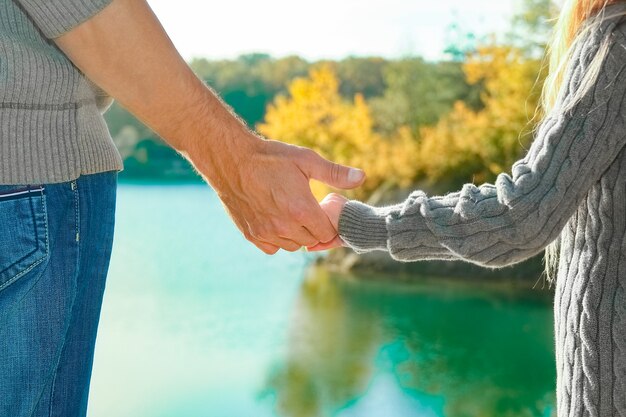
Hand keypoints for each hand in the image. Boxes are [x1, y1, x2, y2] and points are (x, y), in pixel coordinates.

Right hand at [197, 137, 363, 253]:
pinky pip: (273, 248)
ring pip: (293, 246)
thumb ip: (335, 172)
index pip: (327, 232)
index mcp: (301, 209)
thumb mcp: (306, 160)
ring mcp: (266, 232)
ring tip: (291, 212)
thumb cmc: (270, 157)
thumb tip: (362, 177)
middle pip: (312, 240)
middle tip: (306, 207)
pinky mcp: (252, 235)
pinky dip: (277, 239)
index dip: (328, 221)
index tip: (322, 207)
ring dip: (296, 234)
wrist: (231, 159)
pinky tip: (275, 220)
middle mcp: (284, 226)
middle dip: (314, 226)